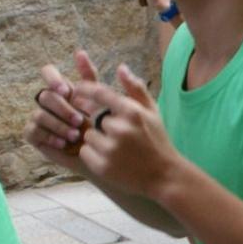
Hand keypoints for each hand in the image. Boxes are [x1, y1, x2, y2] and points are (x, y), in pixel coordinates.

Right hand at [27, 51, 103, 170]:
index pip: (48, 72)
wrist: (104, 156)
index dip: (53, 79)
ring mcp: (41, 118)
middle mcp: (50, 102)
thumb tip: (80, 52)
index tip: (66, 91)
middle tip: (80, 121)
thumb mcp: (106, 102)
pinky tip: (63, 143)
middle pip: (45, 95)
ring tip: (75, 136)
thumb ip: (92, 79)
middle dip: (61, 108)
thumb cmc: (107, 128)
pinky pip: (31, 131)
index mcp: (64, 90)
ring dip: (57, 125)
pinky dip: (47, 136)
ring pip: (38, 114)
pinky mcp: (35, 136)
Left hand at [73, 65, 179, 194]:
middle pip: (93, 117)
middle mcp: (120, 129)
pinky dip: (93, 155)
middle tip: (116, 134)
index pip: (100, 93)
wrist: (165, 176)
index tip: (77, 90)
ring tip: (115, 148)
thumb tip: (121, 67)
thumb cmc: (157, 141)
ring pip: (87, 135)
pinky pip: (85, 152)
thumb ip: (135, 88)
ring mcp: (110, 149)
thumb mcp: (152, 111)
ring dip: (96, 140)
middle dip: (100, 123)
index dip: (85, 90)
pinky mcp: (102, 166)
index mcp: (132, 112)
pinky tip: (111, 159)